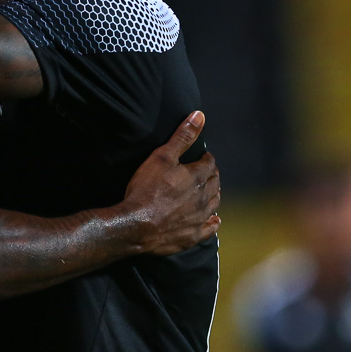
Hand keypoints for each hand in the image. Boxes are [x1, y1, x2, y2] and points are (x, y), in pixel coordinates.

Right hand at [119, 111, 221, 254]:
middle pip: (215, 184)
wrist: (135, 225)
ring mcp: (199, 218)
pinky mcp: (193, 235)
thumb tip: (199, 116)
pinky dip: (213, 222)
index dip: (206, 159)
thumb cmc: (146, 189)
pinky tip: (214, 219)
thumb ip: (182, 136)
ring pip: (215, 204)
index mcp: (198, 177)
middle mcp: (203, 198)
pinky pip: (210, 228)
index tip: (203, 157)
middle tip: (207, 173)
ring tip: (210, 193)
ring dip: (214, 196)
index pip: (209, 164)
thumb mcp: (162, 157)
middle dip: (212, 177)